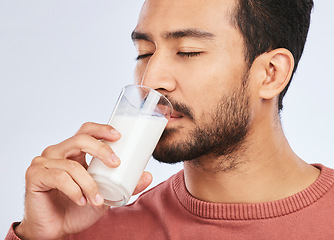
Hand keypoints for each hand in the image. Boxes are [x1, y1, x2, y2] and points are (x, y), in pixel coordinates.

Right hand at [15, 122, 152, 239]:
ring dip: (89, 184)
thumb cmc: (77, 208)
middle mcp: (58, 153)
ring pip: (72, 165)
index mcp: (73, 152)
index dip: (101, 129)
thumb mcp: (106, 195)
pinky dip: (73, 190)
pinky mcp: (35, 176)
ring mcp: (44, 162)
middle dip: (101, 149)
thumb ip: (125, 186)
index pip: (86, 131)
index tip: (119, 136)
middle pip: (80, 139)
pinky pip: (58, 177)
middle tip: (116, 163)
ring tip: (97, 200)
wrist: (55, 229)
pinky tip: (80, 201)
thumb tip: (148, 175)